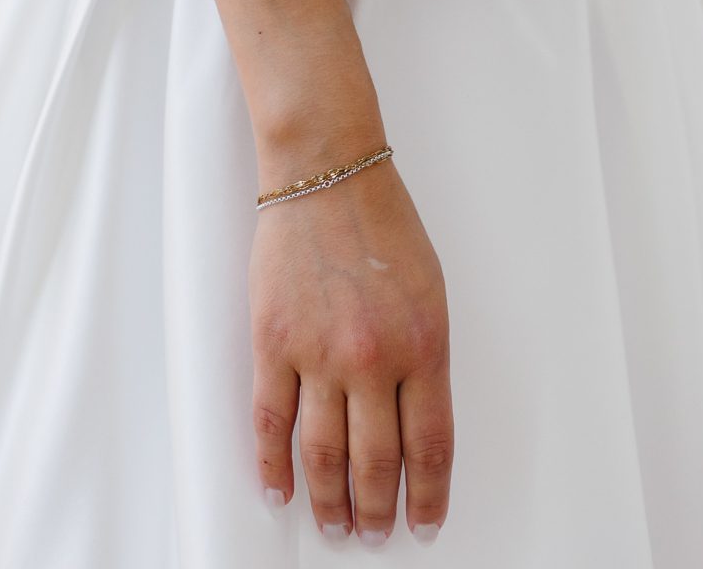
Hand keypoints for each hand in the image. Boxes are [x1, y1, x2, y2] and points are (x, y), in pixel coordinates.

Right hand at [249, 150, 452, 543]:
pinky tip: (281, 491)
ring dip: (329, 502)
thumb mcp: (430, 291)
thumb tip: (414, 424)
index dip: (427, 497)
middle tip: (373, 536)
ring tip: (333, 526)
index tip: (424, 524)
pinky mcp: (272, 341)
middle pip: (376, 464)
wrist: (327, 170)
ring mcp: (318, 353)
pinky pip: (271, 421)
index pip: (431, 447)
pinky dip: (273, 466)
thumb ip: (423, 358)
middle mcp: (372, 358)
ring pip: (323, 456)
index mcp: (423, 344)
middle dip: (377, 512)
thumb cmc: (382, 222)